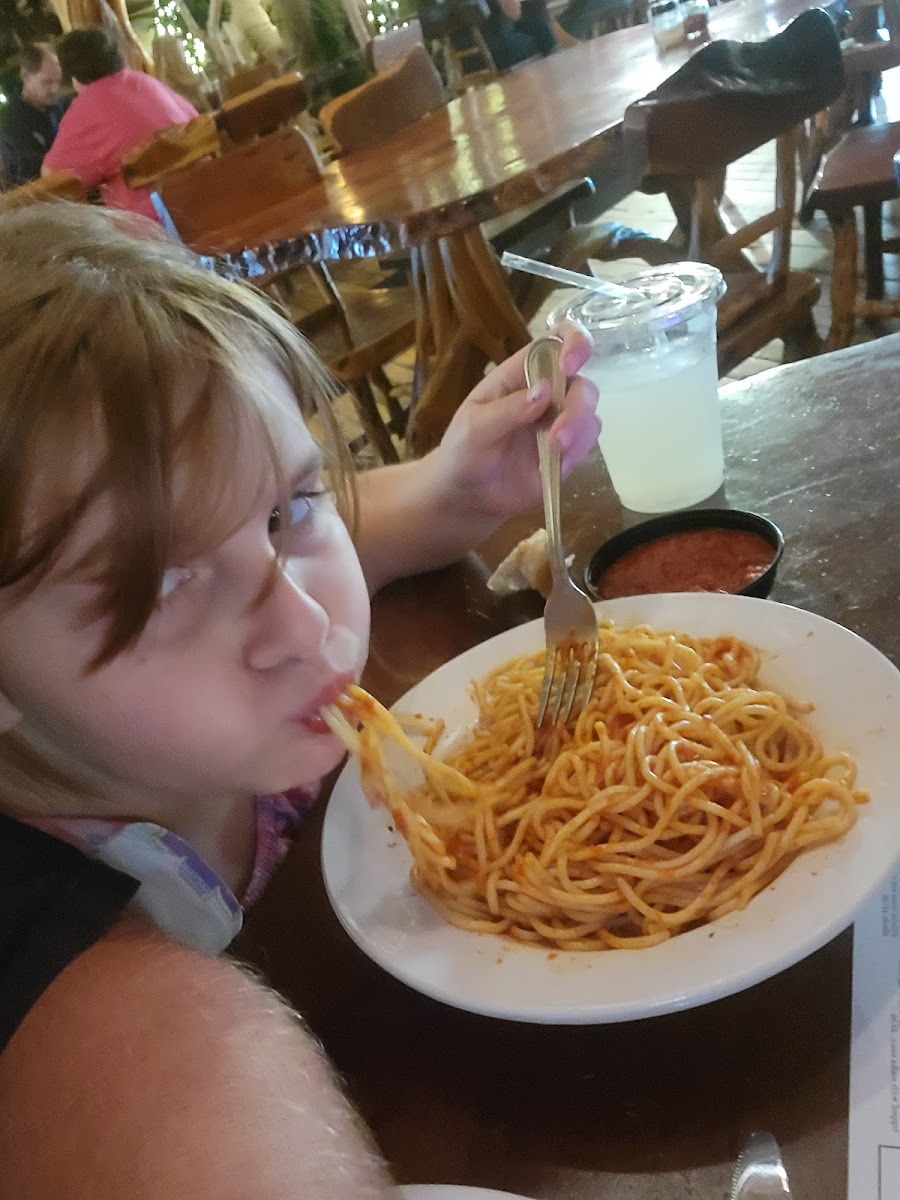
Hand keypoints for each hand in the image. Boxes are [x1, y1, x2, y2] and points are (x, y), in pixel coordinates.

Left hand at [433, 321, 599, 518]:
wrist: (466, 494)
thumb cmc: (463, 450)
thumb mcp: (474, 428)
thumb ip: (508, 409)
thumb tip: (545, 391)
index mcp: (520, 373)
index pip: (557, 340)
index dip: (573, 342)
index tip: (570, 364)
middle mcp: (546, 392)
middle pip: (581, 382)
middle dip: (578, 407)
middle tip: (559, 436)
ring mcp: (558, 421)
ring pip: (590, 412)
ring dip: (579, 430)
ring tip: (556, 452)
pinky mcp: (567, 450)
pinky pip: (588, 441)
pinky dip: (579, 450)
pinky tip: (557, 464)